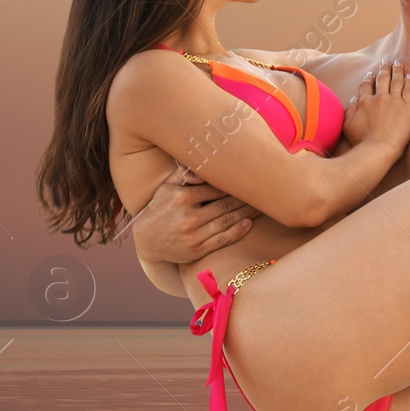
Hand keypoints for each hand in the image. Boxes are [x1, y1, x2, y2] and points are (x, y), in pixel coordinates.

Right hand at [132, 169, 259, 264]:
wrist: (145, 241)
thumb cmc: (159, 209)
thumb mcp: (166, 188)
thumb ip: (185, 173)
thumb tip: (203, 160)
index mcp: (181, 197)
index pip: (216, 188)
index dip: (235, 184)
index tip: (251, 179)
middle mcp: (187, 216)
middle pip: (225, 205)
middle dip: (246, 199)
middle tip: (264, 193)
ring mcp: (193, 235)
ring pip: (227, 221)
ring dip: (247, 214)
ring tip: (262, 207)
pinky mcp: (196, 250)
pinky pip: (222, 239)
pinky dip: (238, 231)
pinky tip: (248, 223)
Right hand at [342, 60, 409, 154]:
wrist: (379, 149)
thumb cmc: (362, 141)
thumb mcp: (348, 126)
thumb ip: (350, 111)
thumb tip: (354, 99)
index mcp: (365, 102)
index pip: (367, 86)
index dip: (369, 78)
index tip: (370, 74)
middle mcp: (380, 98)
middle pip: (382, 79)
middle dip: (384, 69)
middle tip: (387, 61)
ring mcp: (395, 101)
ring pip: (397, 81)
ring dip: (397, 71)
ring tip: (399, 63)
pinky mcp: (408, 108)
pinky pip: (409, 90)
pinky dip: (409, 82)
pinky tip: (409, 76)